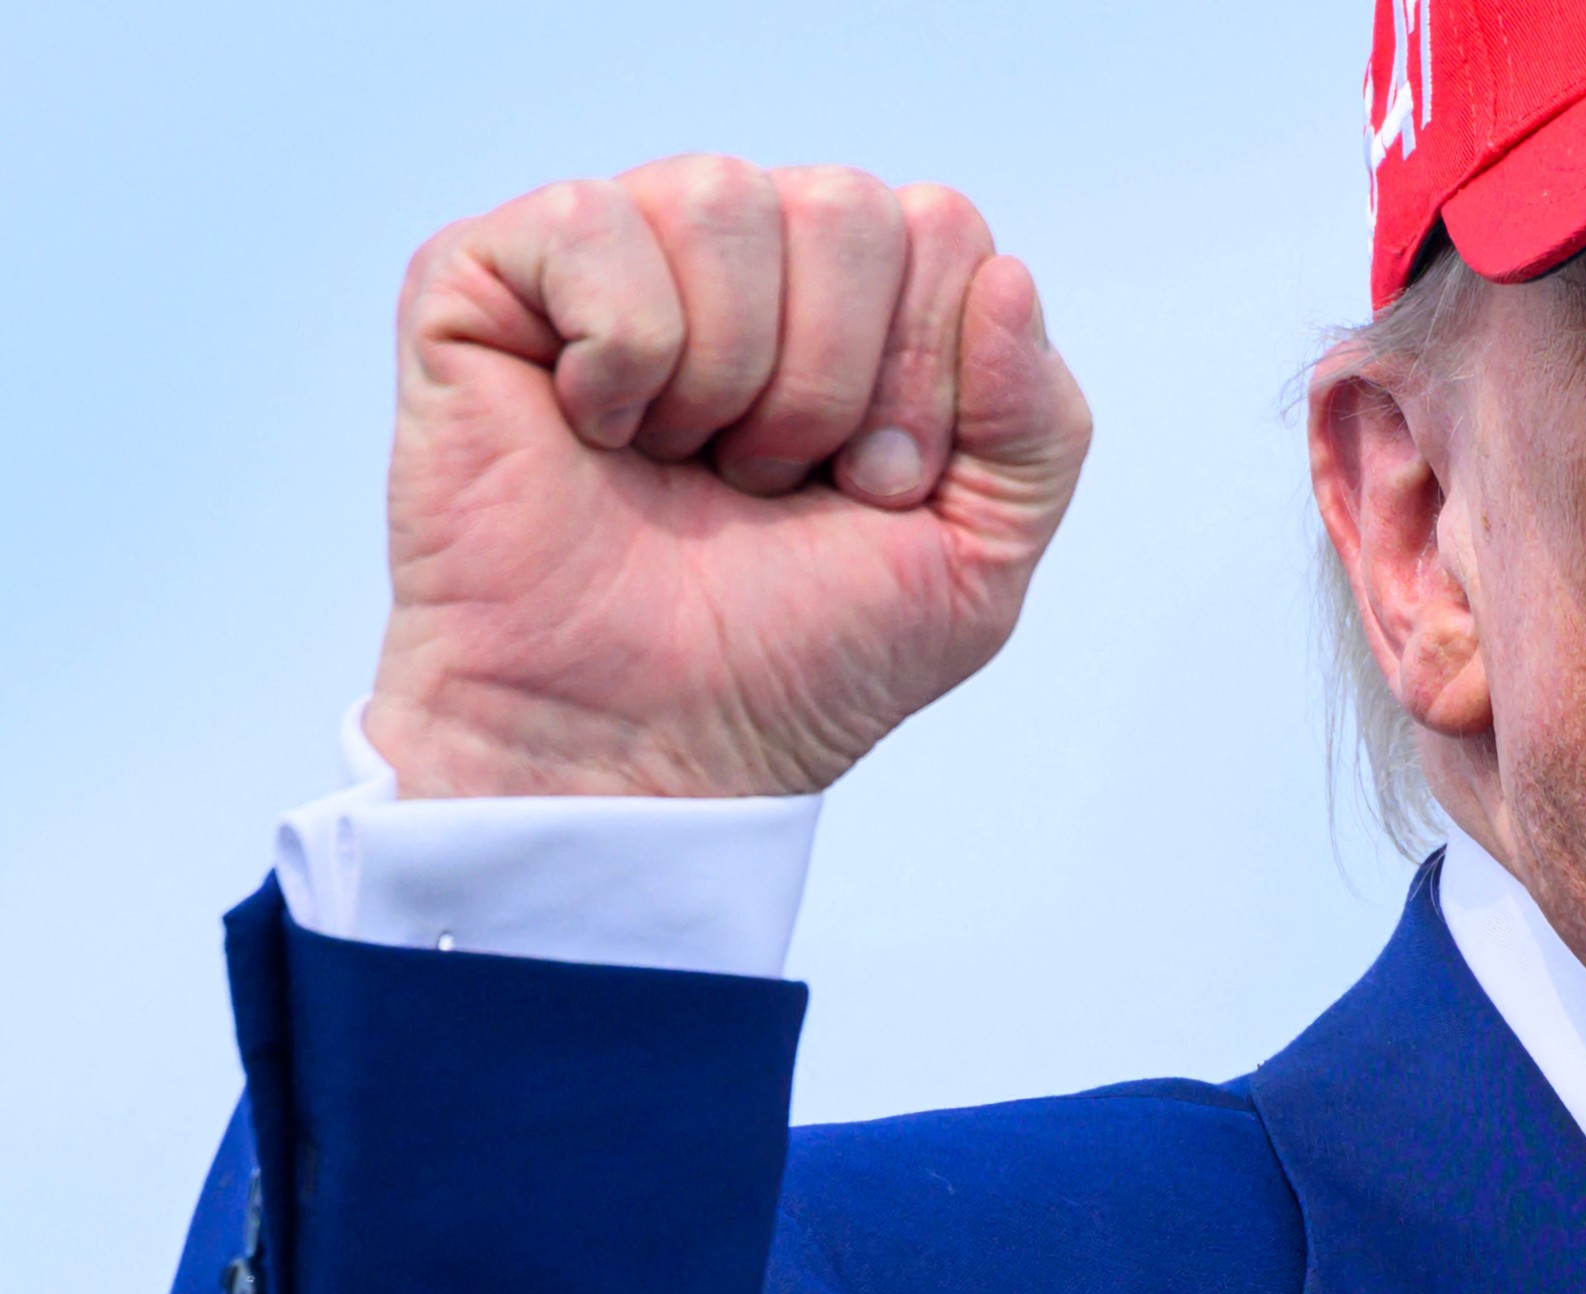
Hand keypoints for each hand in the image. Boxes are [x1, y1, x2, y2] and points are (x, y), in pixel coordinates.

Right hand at [369, 155, 1091, 797]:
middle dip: (834, 383)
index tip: (871, 491)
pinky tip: (593, 432)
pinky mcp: (489, 275)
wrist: (642, 748)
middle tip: (770, 487)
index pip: (943, 231)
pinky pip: (596, 224)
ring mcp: (617, 252)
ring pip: (725, 197)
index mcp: (860, 298)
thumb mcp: (977, 560)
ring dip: (730, 377)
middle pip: (846, 205)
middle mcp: (744, 253)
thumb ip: (1039, 425)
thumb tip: (1002, 272)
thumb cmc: (795, 657)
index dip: (926, 378)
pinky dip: (621, 357)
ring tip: (686, 465)